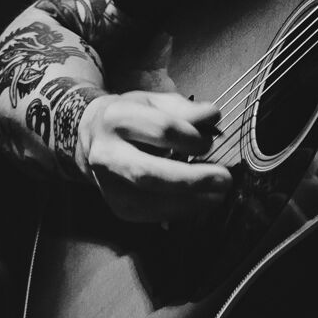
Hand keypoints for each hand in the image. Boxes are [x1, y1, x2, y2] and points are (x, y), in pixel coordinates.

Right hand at [76, 90, 232, 222]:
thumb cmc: (131, 117)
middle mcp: (107, 154)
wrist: (93, 139)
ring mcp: (109, 185)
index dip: (191, 138)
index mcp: (116, 118)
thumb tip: (212, 117)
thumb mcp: (154, 102)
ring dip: (191, 202)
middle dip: (191, 180)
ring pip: (151, 201)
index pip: (161, 130)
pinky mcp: (118, 206)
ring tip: (218, 195)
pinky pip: (153, 215)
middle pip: (150, 173)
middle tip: (223, 179)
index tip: (209, 142)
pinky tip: (200, 202)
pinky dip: (181, 211)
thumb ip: (184, 109)